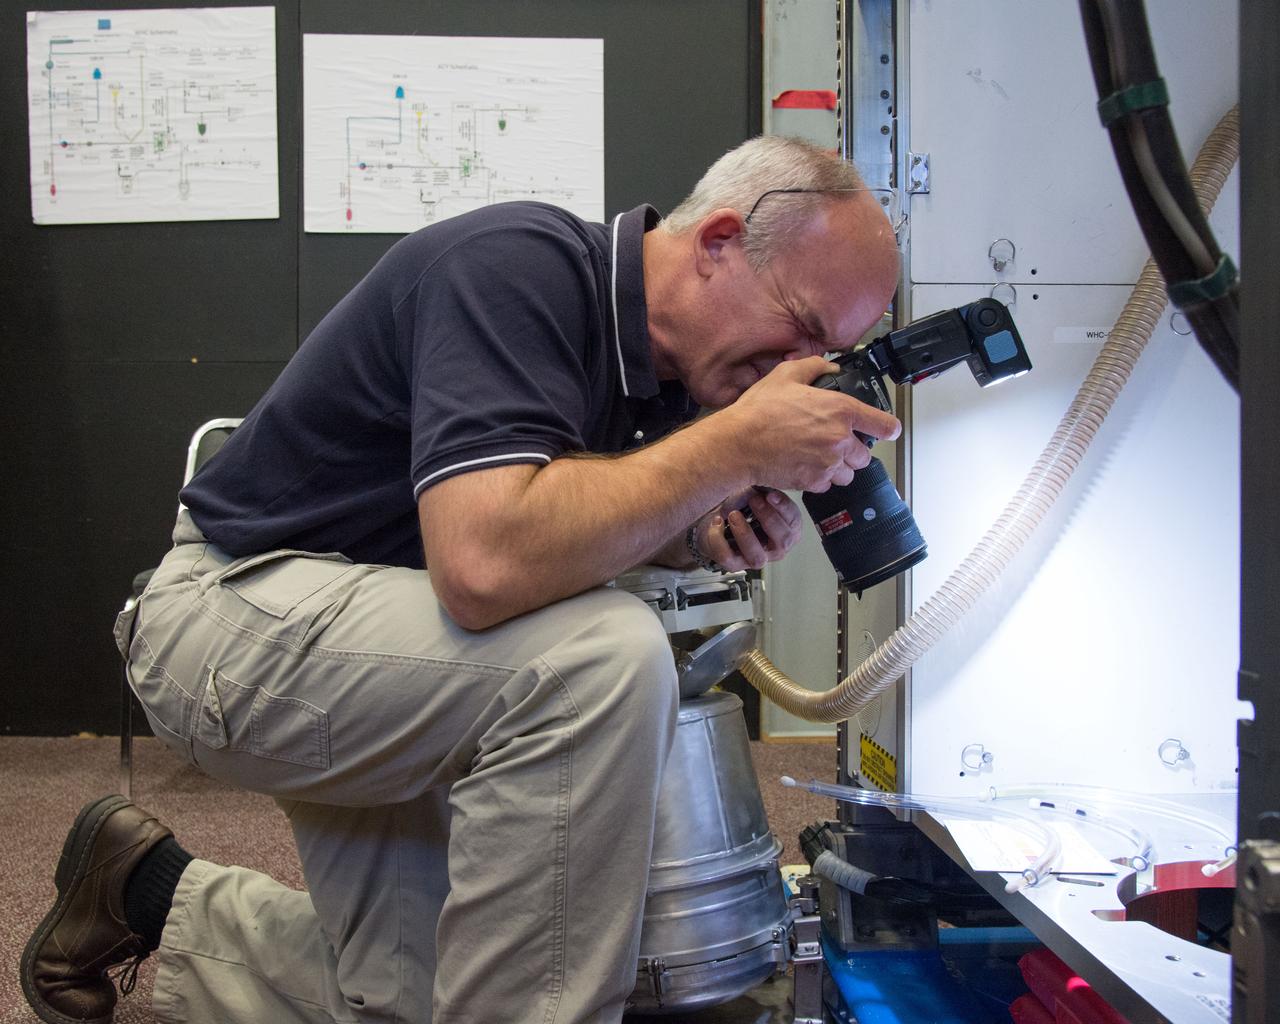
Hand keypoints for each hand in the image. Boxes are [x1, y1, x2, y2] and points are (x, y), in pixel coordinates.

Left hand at [696, 487, 802, 570]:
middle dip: (768, 518)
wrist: (714, 517)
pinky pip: (728, 558)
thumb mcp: (756, 492)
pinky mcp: (734, 563)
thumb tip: (772, 473)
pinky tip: (718, 522)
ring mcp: (755, 557)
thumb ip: (767, 488)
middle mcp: (775, 546)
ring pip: (757, 556)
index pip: (794, 520)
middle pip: (782, 540)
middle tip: (754, 500)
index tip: (770, 494)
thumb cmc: (740, 504)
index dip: (783, 507)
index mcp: (788, 528)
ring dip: (745, 534)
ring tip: (734, 514)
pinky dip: (720, 540)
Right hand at [723, 356, 900, 492]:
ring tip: (819, 456)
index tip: (887, 430)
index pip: (883, 424)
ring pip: (848, 474)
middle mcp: (839, 439)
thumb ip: (814, 366)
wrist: (738, 444)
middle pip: (865, 455)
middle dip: (854, 450)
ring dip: (839, 467)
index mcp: (840, 410)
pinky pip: (827, 485)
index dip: (888, 428)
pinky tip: (804, 465)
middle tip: (834, 442)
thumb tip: (828, 367)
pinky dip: (819, 478)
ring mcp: (828, 464)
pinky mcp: (814, 483)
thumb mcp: (785, 375)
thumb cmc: (758, 412)